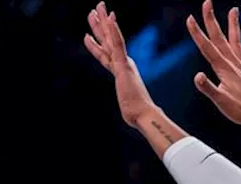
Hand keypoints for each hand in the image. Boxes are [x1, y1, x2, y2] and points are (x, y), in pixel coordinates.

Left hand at [84, 2, 157, 126]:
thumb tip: (134, 115)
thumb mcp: (129, 107)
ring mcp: (123, 63)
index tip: (100, 25)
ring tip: (96, 8)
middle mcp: (123, 63)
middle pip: (107, 40)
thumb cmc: (138, 114)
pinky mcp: (124, 66)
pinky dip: (113, 30)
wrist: (145, 116)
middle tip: (95, 9)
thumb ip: (130, 105)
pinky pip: (117, 44)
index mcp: (123, 71)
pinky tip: (109, 18)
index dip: (103, 38)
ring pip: (110, 38)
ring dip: (102, 23)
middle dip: (99, 25)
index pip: (109, 51)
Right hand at [186, 1, 240, 127]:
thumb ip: (208, 88)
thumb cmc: (239, 111)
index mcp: (224, 68)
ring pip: (235, 41)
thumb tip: (197, 76)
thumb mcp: (220, 101)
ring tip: (234, 10)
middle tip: (207, 2)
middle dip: (211, 20)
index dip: (197, 33)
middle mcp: (233, 64)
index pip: (207, 47)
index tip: (190, 18)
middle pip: (219, 38)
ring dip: (233, 25)